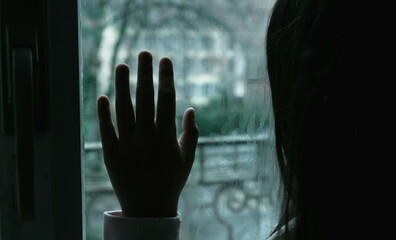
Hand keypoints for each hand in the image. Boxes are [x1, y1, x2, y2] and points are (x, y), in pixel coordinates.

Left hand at [96, 51, 198, 217]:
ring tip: (121, 65)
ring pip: (124, 109)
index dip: (166, 77)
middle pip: (145, 98)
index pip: (167, 99)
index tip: (165, 60)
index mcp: (167, 136)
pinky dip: (103, 113)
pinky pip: (106, 130)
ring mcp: (128, 144)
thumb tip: (190, 109)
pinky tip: (103, 96)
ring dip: (122, 86)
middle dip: (145, 73)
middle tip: (144, 52)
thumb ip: (191, 133)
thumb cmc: (172, 181)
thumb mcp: (187, 158)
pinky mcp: (111, 153)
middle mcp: (147, 137)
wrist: (149, 208)